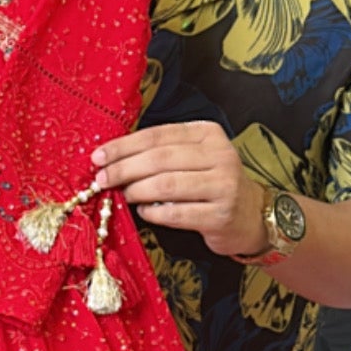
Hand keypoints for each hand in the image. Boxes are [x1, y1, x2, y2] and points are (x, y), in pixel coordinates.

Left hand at [93, 121, 267, 257]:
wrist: (251, 215)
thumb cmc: (211, 184)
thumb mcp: (194, 157)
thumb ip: (162, 153)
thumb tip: (113, 158)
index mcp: (208, 134)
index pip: (158, 136)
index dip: (124, 146)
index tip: (99, 157)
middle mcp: (219, 155)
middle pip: (159, 159)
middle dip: (124, 169)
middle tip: (102, 179)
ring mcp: (223, 185)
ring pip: (167, 185)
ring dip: (136, 191)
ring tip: (122, 195)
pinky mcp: (221, 215)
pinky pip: (176, 213)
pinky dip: (153, 213)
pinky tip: (143, 212)